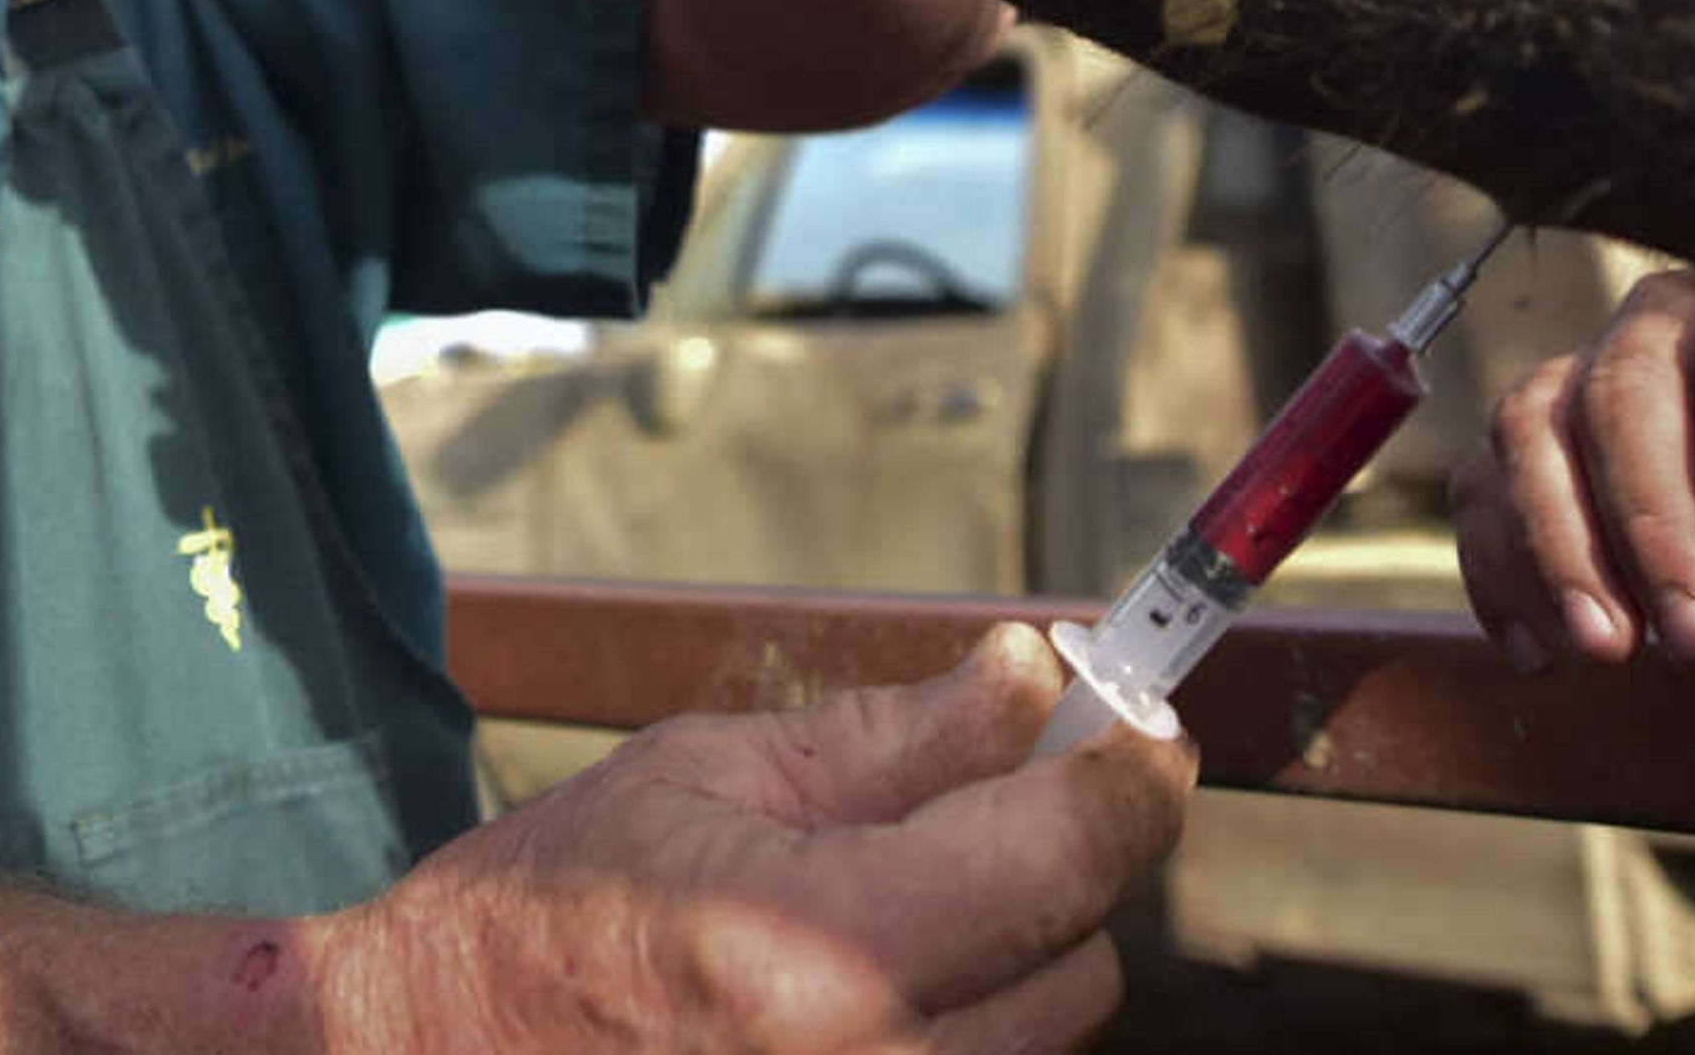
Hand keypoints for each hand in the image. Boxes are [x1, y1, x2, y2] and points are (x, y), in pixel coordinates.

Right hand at [312, 622, 1187, 1052]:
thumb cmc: (549, 910)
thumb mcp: (705, 775)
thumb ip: (888, 739)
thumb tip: (1031, 676)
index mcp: (823, 948)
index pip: (1065, 856)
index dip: (1130, 778)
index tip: (1145, 728)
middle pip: (1084, 960)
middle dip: (1052, 867)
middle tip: (979, 805)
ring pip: (1046, 1038)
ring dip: (1009, 961)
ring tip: (884, 911)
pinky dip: (958, 1028)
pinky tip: (863, 987)